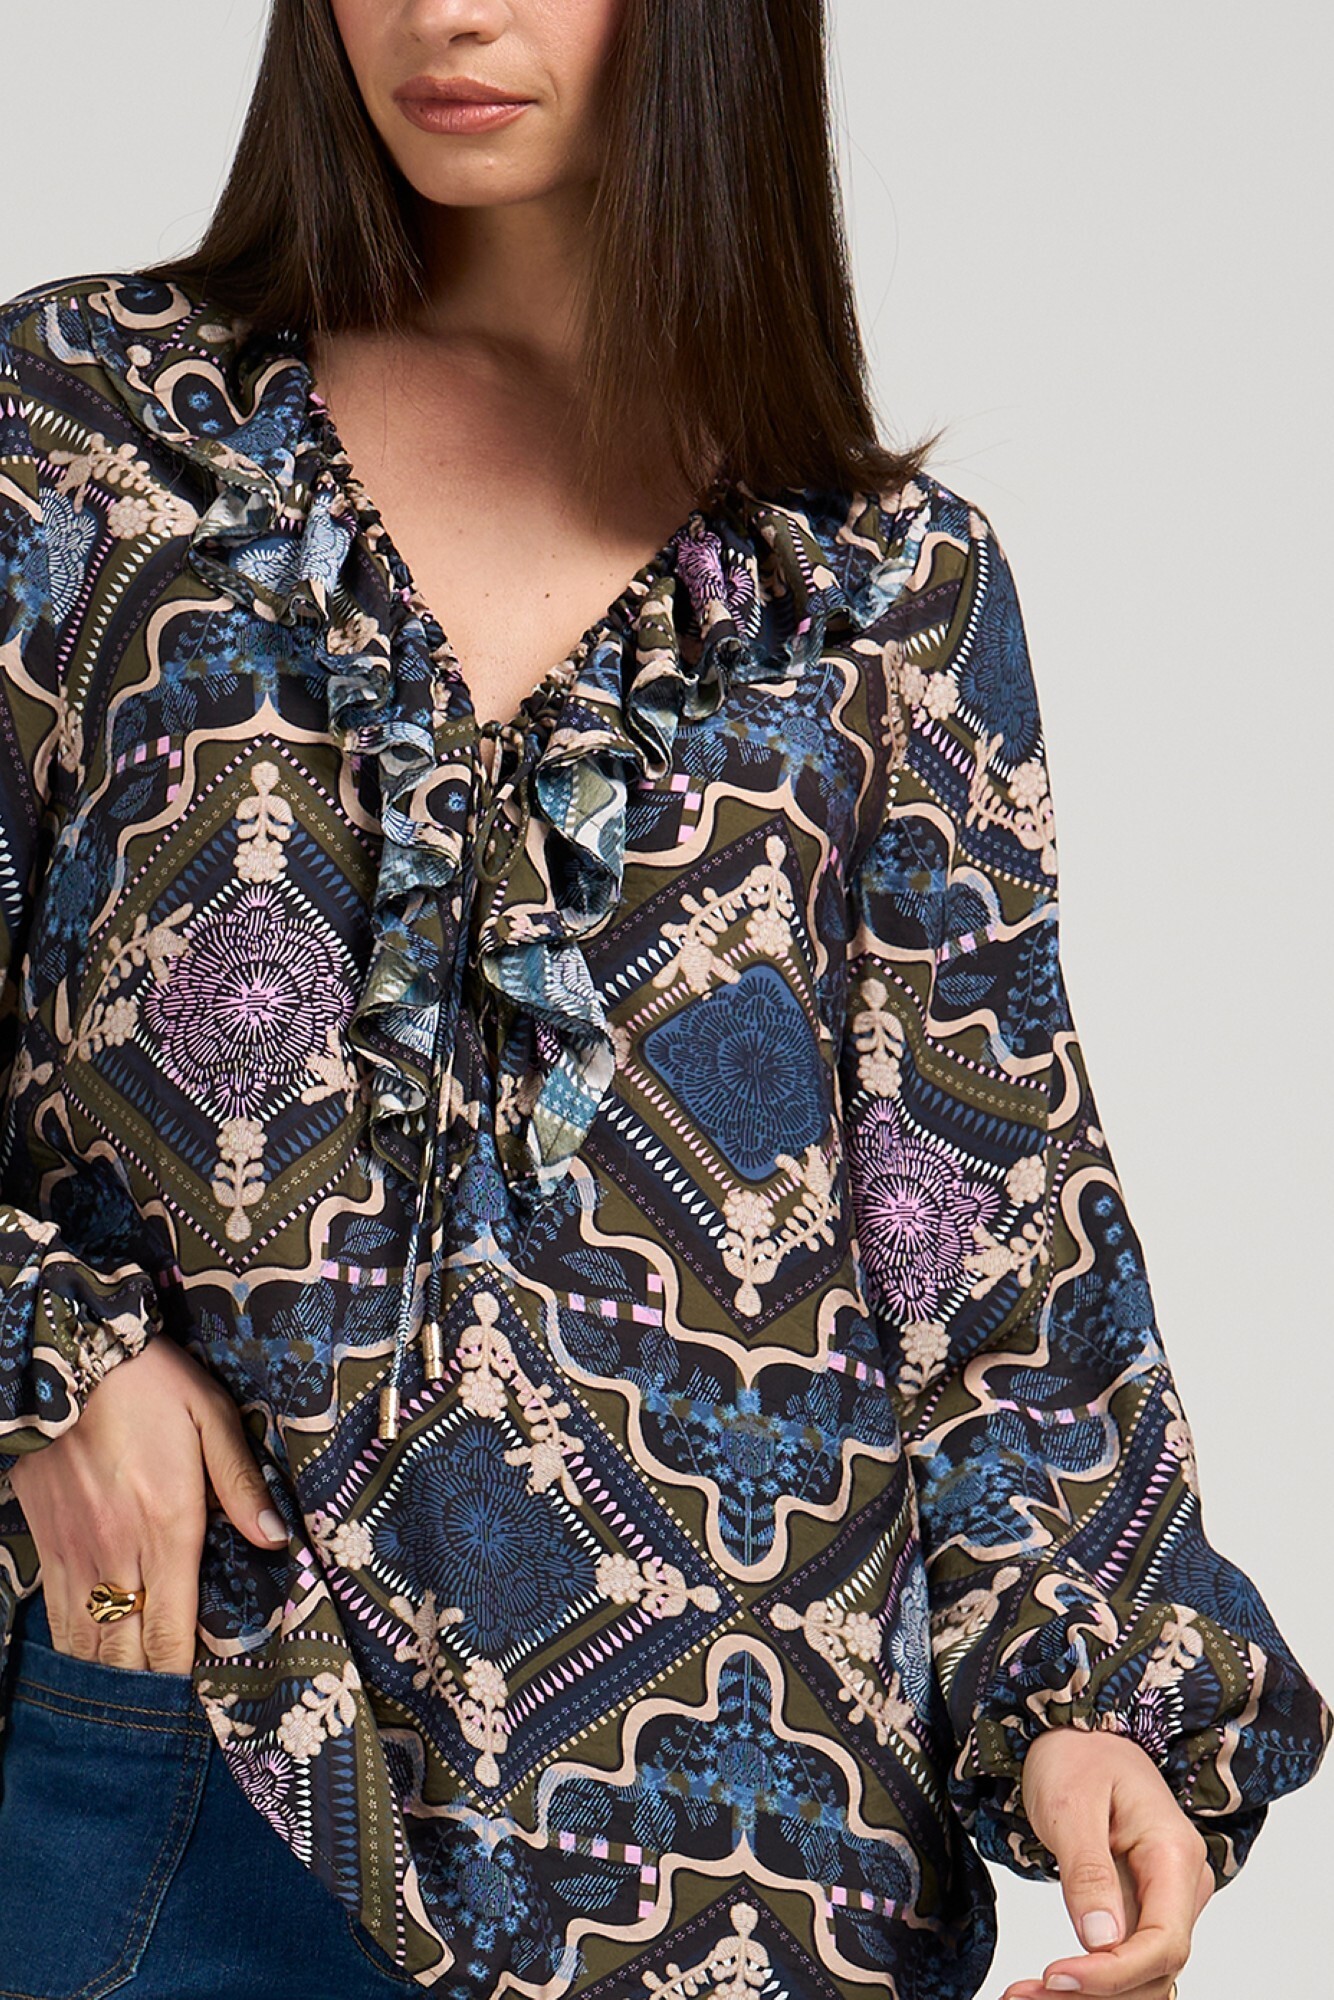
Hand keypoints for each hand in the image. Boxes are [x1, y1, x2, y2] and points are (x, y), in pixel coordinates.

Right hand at [7, 1337, 287, 1673]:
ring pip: (85, 1641)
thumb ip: (243, 1482)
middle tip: (167, 1716)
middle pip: (126, 1651)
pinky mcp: (46, 1540)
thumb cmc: (152, 1384)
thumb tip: (277, 1540)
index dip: (182, 1676)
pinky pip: (56, 1612)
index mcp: (168, 1527)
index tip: (199, 1701)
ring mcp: (75, 1552)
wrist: (69, 1357)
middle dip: (146, 1689)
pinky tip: (87, 1657)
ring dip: (107, 1674)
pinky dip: (71, 1643)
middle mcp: (117, 1552)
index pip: (172, 1632)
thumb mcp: (213, 1417)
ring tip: (129, 1703)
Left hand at [999, 1728, 1212, 1998]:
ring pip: (1137, 1976)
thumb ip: (1088, 1871)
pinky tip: (1043, 1987)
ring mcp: (1164, 1902)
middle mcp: (1182, 1887)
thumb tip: (1101, 1943)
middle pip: (1151, 1970)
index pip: (1163, 1943)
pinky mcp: (1140, 1910)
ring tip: (1021, 1995)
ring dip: (1086, 1996)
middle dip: (1090, 1994)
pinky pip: (1122, 1960)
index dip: (1113, 1974)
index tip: (1054, 1976)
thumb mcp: (1071, 1803)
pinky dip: (1086, 1980)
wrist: (1081, 1735)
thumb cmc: (1078, 1755)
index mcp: (1174, 1855)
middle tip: (1020, 1996)